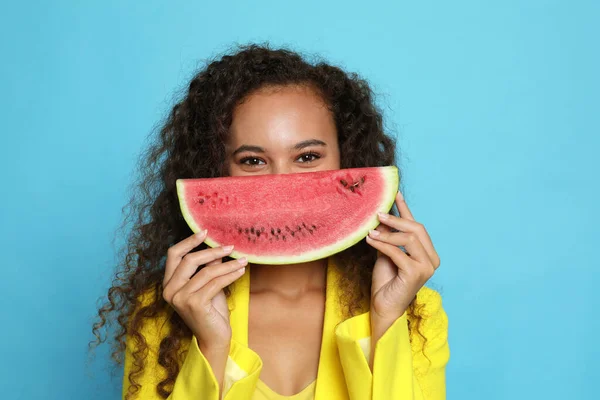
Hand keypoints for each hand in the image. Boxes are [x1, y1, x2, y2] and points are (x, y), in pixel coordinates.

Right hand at [162, 230, 247, 349]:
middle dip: (212, 251)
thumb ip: (208, 267)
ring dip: (228, 264)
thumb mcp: (208, 285)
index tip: (205, 232)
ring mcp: (180, 298)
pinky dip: (230, 274)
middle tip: (231, 247)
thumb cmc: (211, 311)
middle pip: (189, 260)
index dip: (188, 241)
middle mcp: (170, 291)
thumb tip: (217, 247)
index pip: (173, 255)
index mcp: (169, 284)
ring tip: (242, 260)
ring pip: (207, 271)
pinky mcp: (194, 304)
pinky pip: (216, 282)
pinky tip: (241, 271)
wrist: (215, 338)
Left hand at [366, 191, 440, 323]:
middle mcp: (432, 259)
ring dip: (388, 233)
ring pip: (409, 239)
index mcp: (427, 253)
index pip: (417, 226)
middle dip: (396, 219)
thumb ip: (388, 236)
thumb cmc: (386, 282)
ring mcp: (426, 267)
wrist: (383, 306)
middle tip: (377, 213)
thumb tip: (382, 215)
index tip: (395, 194)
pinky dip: (382, 244)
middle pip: (416, 229)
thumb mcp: (386, 252)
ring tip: (371, 231)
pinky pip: (397, 252)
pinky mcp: (416, 274)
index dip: (405, 209)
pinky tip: (370, 240)